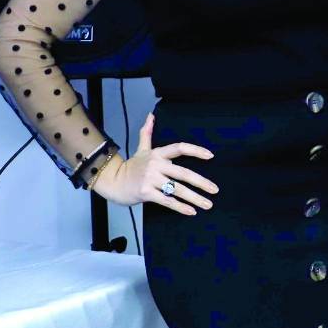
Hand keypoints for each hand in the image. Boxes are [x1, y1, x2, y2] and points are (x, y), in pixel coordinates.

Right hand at [92, 113, 217, 215]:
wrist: (112, 182)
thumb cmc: (131, 167)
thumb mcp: (141, 149)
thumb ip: (147, 133)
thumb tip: (150, 116)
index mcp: (158, 154)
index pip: (180, 148)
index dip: (196, 150)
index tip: (210, 156)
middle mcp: (156, 165)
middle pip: (183, 173)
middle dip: (201, 182)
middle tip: (215, 189)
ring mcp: (151, 179)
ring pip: (177, 189)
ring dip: (195, 198)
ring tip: (208, 204)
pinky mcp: (146, 193)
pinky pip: (167, 200)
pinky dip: (180, 207)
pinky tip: (191, 211)